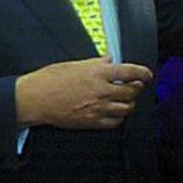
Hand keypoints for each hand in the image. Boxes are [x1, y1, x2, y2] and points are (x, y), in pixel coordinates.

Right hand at [16, 57, 152, 129]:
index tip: (147, 74)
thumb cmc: (49, 80)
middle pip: (132, 92)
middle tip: (135, 86)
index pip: (130, 72)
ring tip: (125, 100)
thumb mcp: (73, 64)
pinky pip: (114, 122)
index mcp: (97, 73)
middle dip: (137, 88)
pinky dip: (118, 117)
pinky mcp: (91, 121)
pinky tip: (114, 112)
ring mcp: (97, 108)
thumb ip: (95, 63)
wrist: (35, 99)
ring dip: (129, 103)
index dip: (143, 73)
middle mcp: (101, 91)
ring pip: (126, 108)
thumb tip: (109, 60)